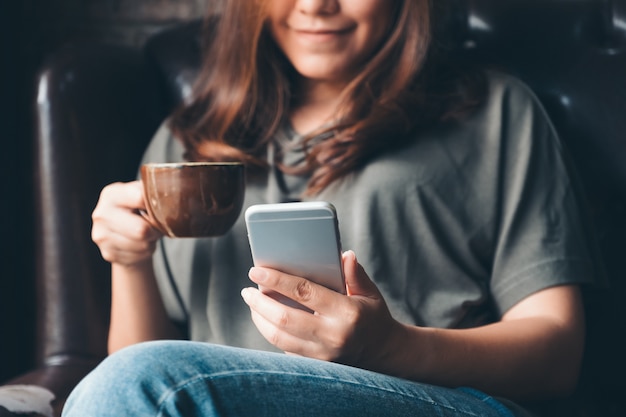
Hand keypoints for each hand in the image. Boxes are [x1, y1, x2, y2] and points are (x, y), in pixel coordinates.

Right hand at [91, 181, 161, 266]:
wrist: (122, 234)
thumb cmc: (138, 211)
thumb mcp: (141, 195)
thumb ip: (152, 193)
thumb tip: (172, 196)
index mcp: (111, 194)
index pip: (140, 198)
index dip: (156, 205)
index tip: (159, 207)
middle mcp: (102, 214)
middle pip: (142, 229)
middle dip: (155, 229)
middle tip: (156, 225)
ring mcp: (102, 236)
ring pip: (143, 245)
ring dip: (151, 241)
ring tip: (147, 234)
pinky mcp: (108, 253)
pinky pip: (140, 256)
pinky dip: (146, 252)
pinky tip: (139, 244)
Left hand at [241, 250, 405, 369]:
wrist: (383, 353)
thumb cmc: (373, 316)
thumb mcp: (369, 292)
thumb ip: (355, 273)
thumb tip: (344, 255)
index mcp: (346, 312)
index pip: (304, 292)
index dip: (276, 280)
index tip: (256, 271)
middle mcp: (332, 336)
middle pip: (284, 318)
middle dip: (260, 303)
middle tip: (247, 291)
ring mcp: (323, 355)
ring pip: (279, 337)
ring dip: (260, 319)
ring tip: (253, 304)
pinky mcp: (316, 366)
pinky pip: (285, 349)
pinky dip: (271, 332)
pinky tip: (265, 319)